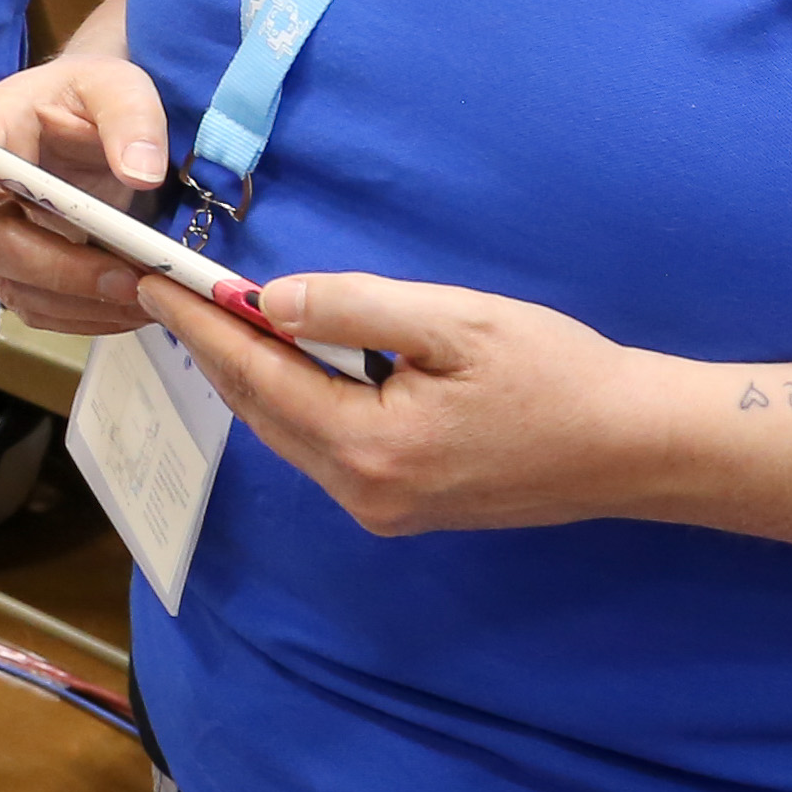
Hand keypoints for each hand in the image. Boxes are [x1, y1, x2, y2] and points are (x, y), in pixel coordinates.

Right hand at [0, 49, 178, 336]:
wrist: (98, 119)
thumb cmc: (95, 94)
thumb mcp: (120, 85)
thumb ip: (131, 117)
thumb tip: (141, 174)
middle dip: (56, 269)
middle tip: (126, 279)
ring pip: (15, 288)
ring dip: (78, 304)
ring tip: (145, 301)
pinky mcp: (24, 270)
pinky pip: (41, 308)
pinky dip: (86, 317)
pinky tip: (132, 310)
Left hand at [138, 264, 669, 537]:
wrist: (635, 447)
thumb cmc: (558, 374)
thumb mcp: (455, 322)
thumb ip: (356, 308)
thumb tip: (270, 299)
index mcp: (372, 446)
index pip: (257, 376)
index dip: (202, 324)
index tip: (156, 282)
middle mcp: (365, 491)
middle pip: (260, 412)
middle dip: (213, 350)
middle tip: (170, 293)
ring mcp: (383, 509)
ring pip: (288, 434)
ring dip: (252, 377)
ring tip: (214, 318)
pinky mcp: (403, 508)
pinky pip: (323, 449)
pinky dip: (294, 402)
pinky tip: (286, 363)